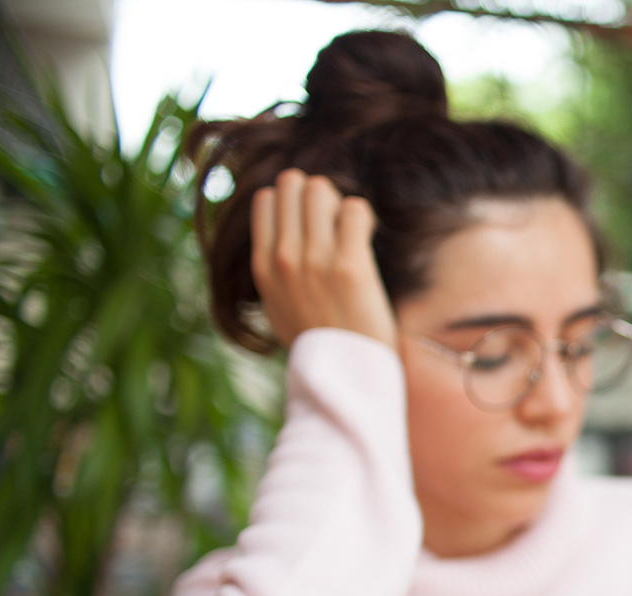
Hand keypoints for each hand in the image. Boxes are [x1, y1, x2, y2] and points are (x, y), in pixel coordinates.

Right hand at [250, 168, 397, 350]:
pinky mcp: (350, 267)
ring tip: (352, 229)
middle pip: (294, 185)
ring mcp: (315, 262)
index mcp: (263, 267)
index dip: (294, 201)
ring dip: (341, 202)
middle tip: (337, 222)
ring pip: (321, 190)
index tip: (314, 223)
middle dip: (319, 195)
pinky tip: (367, 235)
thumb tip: (280, 243)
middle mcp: (284, 259)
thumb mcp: (280, 307)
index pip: (266, 199)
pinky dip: (364, 215)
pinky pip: (355, 209)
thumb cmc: (322, 342)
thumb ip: (276, 272)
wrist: (346, 375)